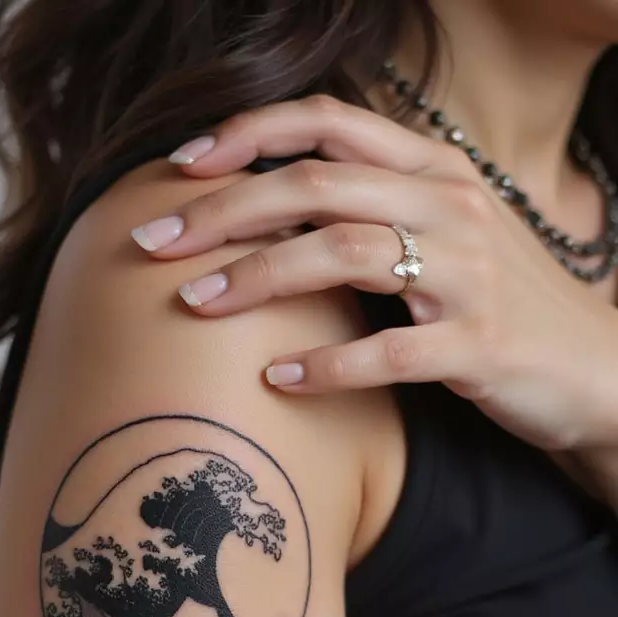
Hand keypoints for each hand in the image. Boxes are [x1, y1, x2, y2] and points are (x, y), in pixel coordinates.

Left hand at [131, 96, 617, 454]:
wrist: (589, 366)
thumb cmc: (497, 301)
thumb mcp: (442, 233)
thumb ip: (372, 207)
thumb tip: (268, 205)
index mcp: (435, 169)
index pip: (328, 125)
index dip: (248, 136)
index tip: (182, 168)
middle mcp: (450, 206)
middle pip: (315, 187)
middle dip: (223, 212)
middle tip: (155, 244)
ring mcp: (468, 274)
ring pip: (343, 255)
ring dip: (258, 279)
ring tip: (197, 305)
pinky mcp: (478, 345)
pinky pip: (388, 351)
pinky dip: (326, 364)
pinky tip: (275, 378)